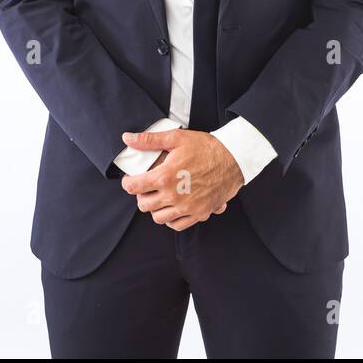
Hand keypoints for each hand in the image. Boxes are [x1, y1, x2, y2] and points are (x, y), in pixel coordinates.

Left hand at [120, 128, 240, 229]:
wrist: (234, 159)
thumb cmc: (206, 148)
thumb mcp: (177, 137)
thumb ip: (149, 140)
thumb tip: (128, 138)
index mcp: (166, 176)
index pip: (134, 187)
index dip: (128, 183)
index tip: (130, 180)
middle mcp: (174, 195)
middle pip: (144, 205)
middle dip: (141, 196)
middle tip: (146, 187)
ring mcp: (187, 207)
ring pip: (158, 218)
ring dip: (155, 208)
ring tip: (159, 197)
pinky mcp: (199, 213)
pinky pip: (177, 225)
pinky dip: (171, 219)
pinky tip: (172, 208)